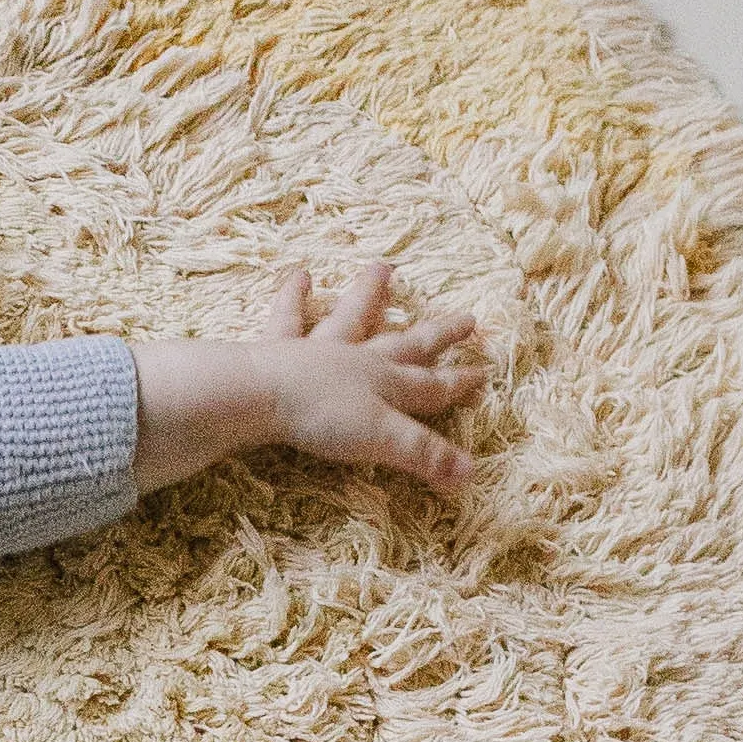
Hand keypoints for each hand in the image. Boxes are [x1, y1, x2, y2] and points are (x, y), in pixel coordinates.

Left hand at [132, 261, 485, 501]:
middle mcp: (358, 361)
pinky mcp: (281, 348)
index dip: (459, 383)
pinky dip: (294, 297)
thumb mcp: (383, 441)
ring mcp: (320, 350)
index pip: (432, 387)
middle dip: (437, 337)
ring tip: (382, 268)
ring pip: (352, 317)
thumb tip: (471, 473)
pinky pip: (289, 317)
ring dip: (368, 295)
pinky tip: (300, 276)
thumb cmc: (321, 419)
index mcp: (385, 385)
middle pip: (406, 346)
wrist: (258, 395)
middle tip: (467, 317)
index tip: (484, 372)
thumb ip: (426, 456)